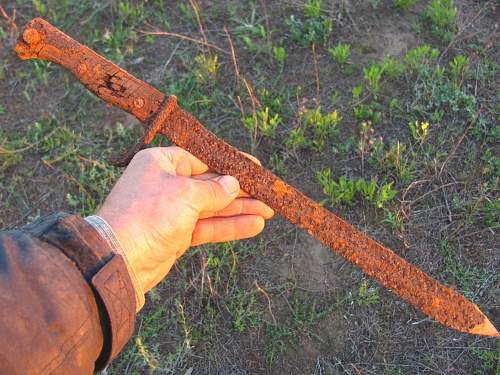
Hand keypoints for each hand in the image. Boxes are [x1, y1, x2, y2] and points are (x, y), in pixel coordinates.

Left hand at [97, 146, 273, 292]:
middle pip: (211, 184)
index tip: (254, 167)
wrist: (120, 260)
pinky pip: (209, 226)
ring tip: (268, 210)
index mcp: (162, 163)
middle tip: (267, 193)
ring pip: (213, 207)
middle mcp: (167, 184)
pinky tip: (253, 225)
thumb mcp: (186, 194)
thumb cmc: (148, 215)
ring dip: (240, 209)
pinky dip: (230, 226)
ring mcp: (172, 211)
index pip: (203, 159)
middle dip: (240, 190)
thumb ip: (214, 189)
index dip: (230, 163)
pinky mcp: (177, 234)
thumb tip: (232, 184)